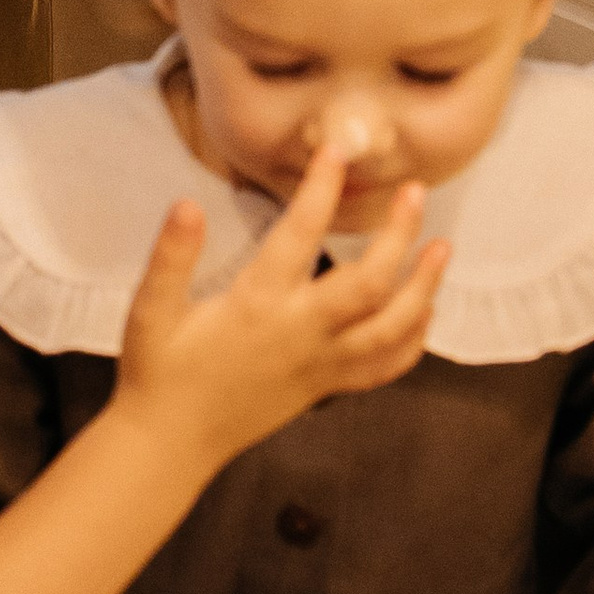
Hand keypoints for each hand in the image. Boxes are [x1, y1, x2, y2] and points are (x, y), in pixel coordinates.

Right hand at [114, 140, 447, 479]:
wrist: (170, 442)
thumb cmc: (158, 373)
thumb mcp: (150, 309)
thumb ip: (172, 256)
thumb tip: (185, 204)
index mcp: (257, 305)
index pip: (300, 233)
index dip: (322, 188)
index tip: (337, 151)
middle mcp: (299, 333)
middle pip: (371, 281)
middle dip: (399, 234)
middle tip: (415, 193)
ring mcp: (319, 364)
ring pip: (391, 327)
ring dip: (423, 287)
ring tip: (443, 248)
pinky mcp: (324, 387)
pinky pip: (383, 367)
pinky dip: (412, 340)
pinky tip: (424, 314)